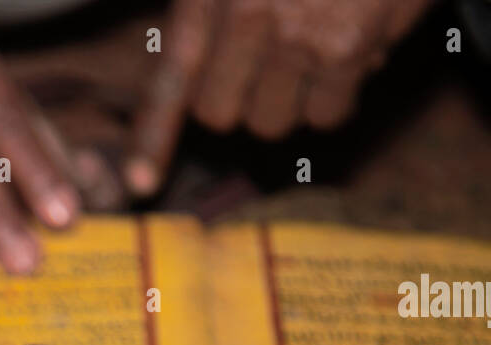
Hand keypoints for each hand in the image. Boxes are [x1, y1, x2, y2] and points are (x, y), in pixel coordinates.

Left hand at [125, 0, 433, 193]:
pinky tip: (349, 46)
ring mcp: (298, 37)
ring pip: (276, 123)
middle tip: (262, 65)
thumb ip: (206, 13)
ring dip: (289, 101)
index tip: (142, 182)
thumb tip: (198, 76)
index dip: (152, 138)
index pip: (170, 80)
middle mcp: (247, 16)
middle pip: (221, 116)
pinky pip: (329, 113)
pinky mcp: (348, 48)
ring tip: (311, 48)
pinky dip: (338, 93)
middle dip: (237, 101)